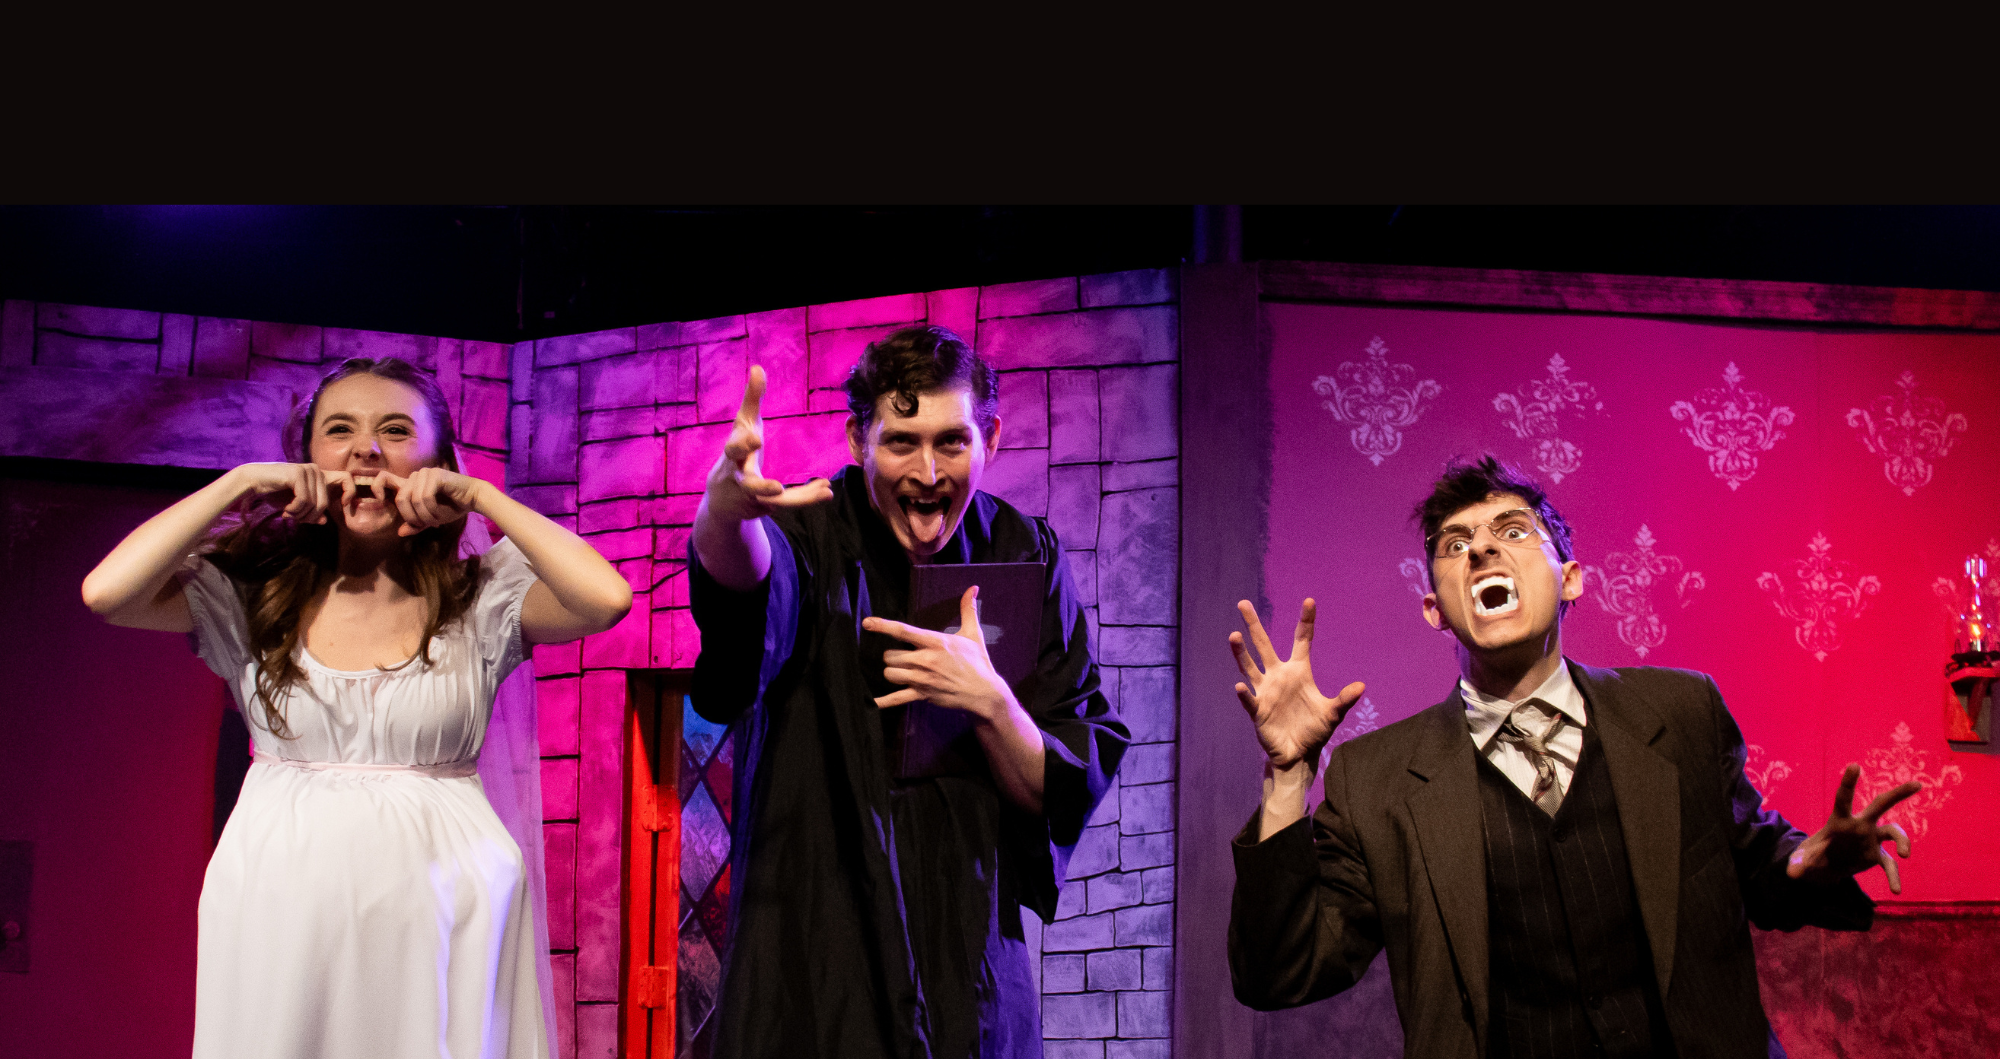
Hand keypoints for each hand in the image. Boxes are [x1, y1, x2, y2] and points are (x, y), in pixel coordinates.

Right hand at [234, 462, 352, 524]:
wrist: (252, 482)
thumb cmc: (274, 493)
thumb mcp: (296, 506)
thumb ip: (311, 512)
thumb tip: (324, 521)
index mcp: (320, 476)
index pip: (346, 479)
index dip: (350, 492)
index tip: (343, 505)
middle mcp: (316, 470)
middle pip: (325, 503)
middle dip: (310, 517)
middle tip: (295, 520)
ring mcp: (308, 470)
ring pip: (315, 504)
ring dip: (300, 515)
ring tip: (288, 515)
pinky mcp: (298, 473)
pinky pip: (304, 500)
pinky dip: (294, 510)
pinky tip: (285, 511)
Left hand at [374, 466, 485, 535]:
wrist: (473, 499)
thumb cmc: (452, 507)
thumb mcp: (429, 519)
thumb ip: (415, 524)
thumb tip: (400, 533)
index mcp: (409, 484)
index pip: (384, 477)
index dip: (376, 486)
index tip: (380, 499)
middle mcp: (414, 476)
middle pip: (400, 498)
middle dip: (411, 517)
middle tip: (424, 525)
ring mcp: (425, 473)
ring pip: (413, 500)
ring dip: (424, 516)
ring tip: (436, 521)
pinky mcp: (435, 475)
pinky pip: (425, 497)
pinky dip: (432, 510)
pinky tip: (440, 515)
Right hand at [704, 365, 833, 521]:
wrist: (722, 494)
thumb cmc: (737, 449)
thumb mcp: (743, 424)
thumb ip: (751, 399)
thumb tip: (758, 367)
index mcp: (733, 455)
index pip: (733, 449)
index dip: (743, 444)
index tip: (756, 437)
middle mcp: (740, 479)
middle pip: (748, 484)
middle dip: (762, 487)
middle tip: (777, 487)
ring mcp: (752, 497)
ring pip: (775, 501)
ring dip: (799, 498)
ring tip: (825, 491)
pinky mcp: (764, 508)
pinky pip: (787, 504)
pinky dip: (807, 498)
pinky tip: (827, 491)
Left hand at [864, 586, 1013, 720]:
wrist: (984, 692)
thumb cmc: (978, 662)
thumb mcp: (973, 634)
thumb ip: (968, 609)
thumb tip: (973, 588)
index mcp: (936, 642)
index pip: (904, 631)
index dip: (883, 626)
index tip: (867, 622)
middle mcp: (926, 660)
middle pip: (891, 656)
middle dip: (892, 656)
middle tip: (902, 656)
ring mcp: (923, 679)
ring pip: (890, 674)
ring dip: (891, 672)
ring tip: (900, 670)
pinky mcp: (923, 694)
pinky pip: (897, 698)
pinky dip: (883, 701)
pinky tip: (872, 703)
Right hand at [1231, 599, 1365, 770]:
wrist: (1299, 754)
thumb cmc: (1314, 730)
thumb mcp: (1333, 714)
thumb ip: (1344, 699)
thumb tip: (1362, 686)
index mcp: (1299, 671)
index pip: (1301, 640)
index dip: (1305, 621)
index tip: (1309, 600)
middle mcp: (1279, 676)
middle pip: (1264, 645)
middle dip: (1254, 624)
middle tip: (1243, 603)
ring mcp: (1266, 691)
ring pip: (1250, 667)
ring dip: (1241, 653)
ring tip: (1234, 636)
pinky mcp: (1258, 710)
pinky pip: (1250, 699)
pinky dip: (1244, 694)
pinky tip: (1239, 686)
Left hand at [1787, 763, 1919, 893]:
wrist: (1824, 867)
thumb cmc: (1812, 856)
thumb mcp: (1802, 859)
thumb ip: (1799, 864)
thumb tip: (1793, 873)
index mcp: (1840, 820)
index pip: (1844, 798)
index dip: (1848, 783)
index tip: (1854, 765)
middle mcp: (1860, 825)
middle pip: (1881, 804)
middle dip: (1898, 794)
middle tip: (1917, 785)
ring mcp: (1871, 839)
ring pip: (1894, 831)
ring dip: (1903, 841)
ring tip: (1905, 855)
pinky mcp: (1876, 856)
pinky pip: (1890, 865)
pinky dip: (1894, 877)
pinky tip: (1896, 890)